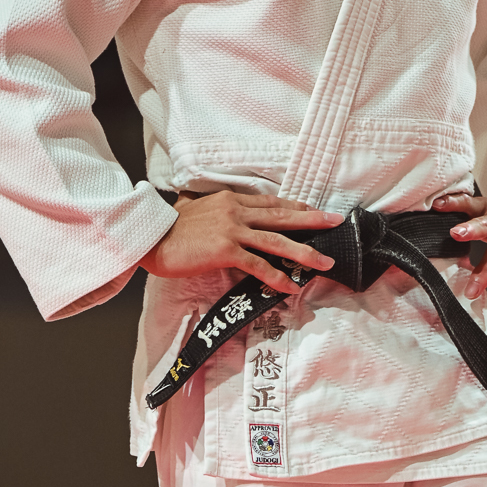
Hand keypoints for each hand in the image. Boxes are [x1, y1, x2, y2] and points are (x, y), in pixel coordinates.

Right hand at [142, 189, 340, 297]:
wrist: (151, 238)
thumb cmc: (170, 228)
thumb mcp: (194, 208)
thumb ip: (210, 208)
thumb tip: (210, 207)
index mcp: (230, 200)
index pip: (270, 203)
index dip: (294, 206)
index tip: (313, 209)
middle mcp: (236, 212)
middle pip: (281, 215)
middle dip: (312, 220)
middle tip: (336, 222)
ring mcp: (232, 231)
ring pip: (276, 240)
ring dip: (304, 252)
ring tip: (324, 262)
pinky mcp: (225, 250)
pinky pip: (258, 265)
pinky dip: (276, 276)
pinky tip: (290, 286)